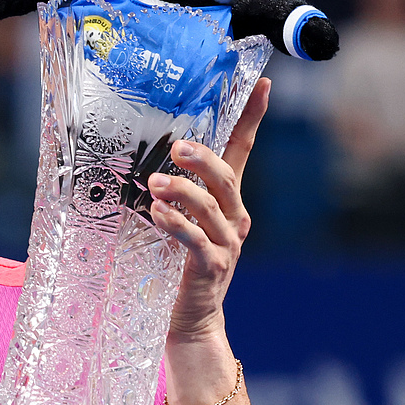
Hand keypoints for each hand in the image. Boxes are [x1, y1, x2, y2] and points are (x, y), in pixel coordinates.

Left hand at [147, 76, 268, 340]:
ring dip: (182, 192)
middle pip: (226, 177)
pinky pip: (195, 240)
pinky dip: (177, 225)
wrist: (190, 320)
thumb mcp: (178, 222)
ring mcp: (225, 244)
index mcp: (227, 202)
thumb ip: (171, 193)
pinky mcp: (211, 268)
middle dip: (203, 158)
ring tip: (154, 184)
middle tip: (177, 146)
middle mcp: (233, 219)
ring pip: (210, 208)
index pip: (242, 151)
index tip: (262, 83)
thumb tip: (142, 158)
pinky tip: (158, 215)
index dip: (252, 118)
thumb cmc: (177, 266)